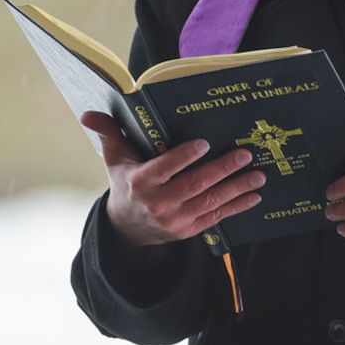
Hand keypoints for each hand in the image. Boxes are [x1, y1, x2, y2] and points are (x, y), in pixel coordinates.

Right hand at [82, 111, 265, 246]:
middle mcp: (158, 203)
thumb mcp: (114, 158)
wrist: (128, 227)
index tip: (204, 143)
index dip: (184, 157)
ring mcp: (174, 220)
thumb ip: (107, 132)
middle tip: (245, 155)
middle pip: (195, 184)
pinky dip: (236, 207)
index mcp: (140, 182)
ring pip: (210, 202)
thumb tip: (87, 113)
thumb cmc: (125, 183)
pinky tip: (253, 196)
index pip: (165, 168)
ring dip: (237, 189)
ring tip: (258, 176)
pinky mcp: (188, 231)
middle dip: (222, 170)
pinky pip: (216, 217)